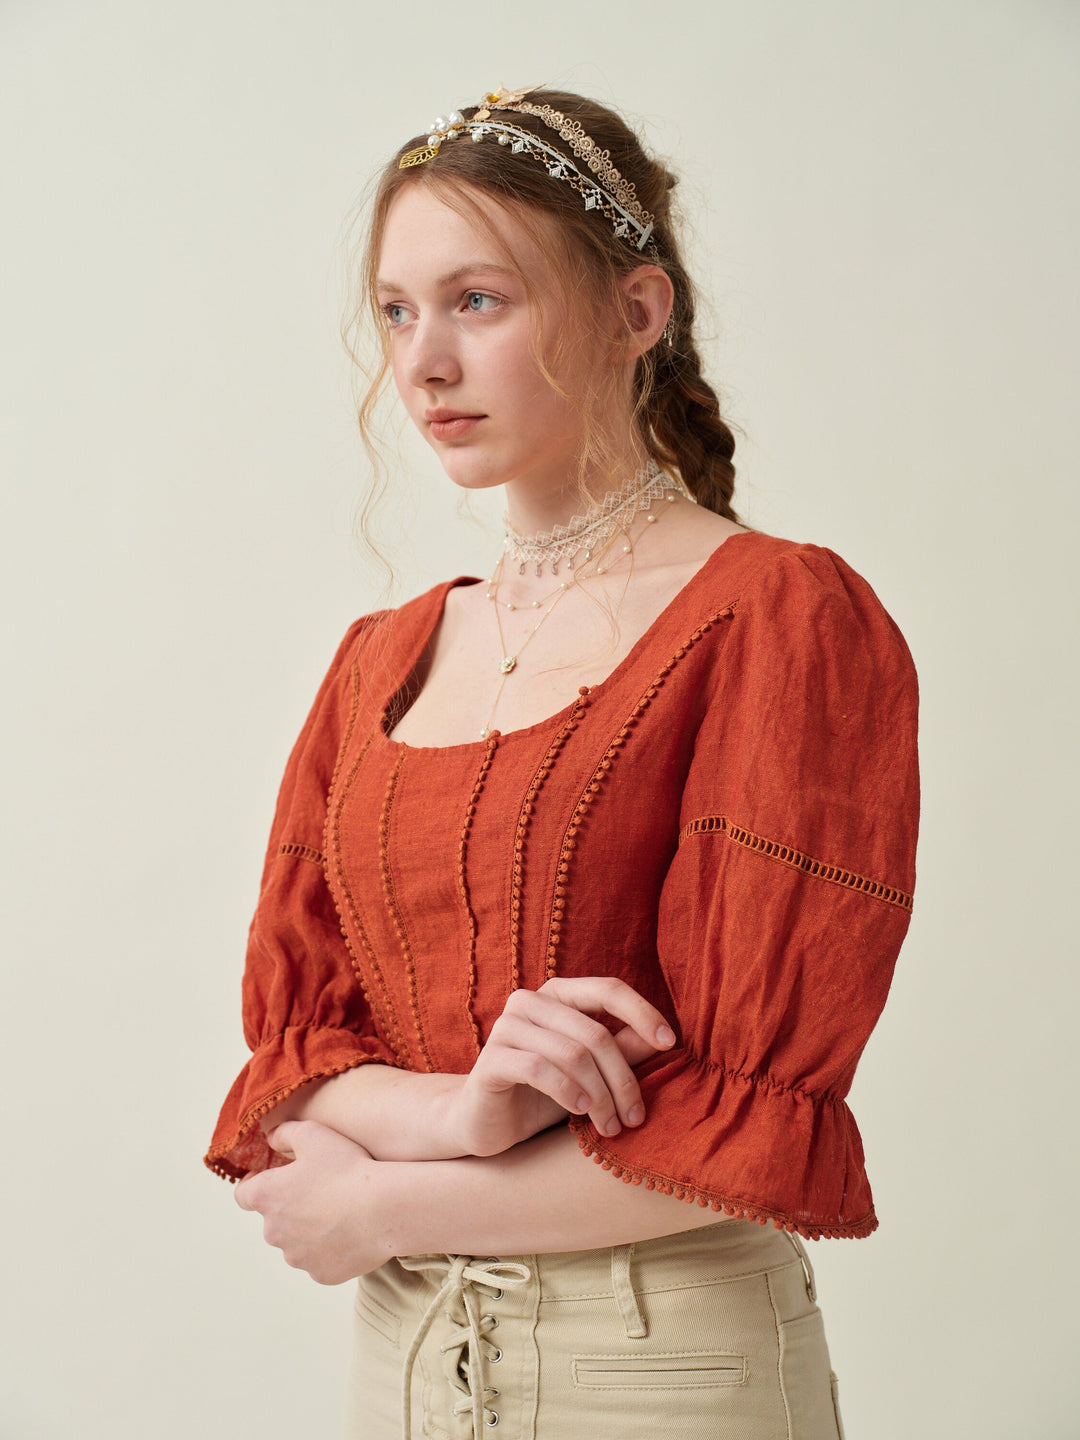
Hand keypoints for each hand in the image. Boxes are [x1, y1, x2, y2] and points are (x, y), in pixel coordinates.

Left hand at [234, 1121, 393, 1284]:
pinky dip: (329, 1248)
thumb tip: (271, 1138)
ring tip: (339, 1212)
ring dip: (309, 1230)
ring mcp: (297, 1257)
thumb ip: (284, 1133)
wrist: (382, 1210)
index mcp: (266, 1197)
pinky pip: (320, 1260)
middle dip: (289, 1207)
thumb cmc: (346, 1169)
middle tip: (318, 1190)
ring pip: (296, 1242)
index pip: (243, 1194)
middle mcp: (273, 1232)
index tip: (269, 1177)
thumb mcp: (312, 1134)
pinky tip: (350, 1232)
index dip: (253, 1183)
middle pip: (273, 1219)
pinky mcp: (320, 1274)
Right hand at [448, 976, 676, 1157]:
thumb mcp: (592, 1073)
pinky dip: (569, 1093)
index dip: (642, 1013)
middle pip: (595, 1033)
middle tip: (635, 1117)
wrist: (487, 1123)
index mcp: (558, 994)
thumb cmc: (545, 1093)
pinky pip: (540, 1070)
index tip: (670, 1043)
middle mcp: (529, 1001)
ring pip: (573, 1054)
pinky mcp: (490, 1059)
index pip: (608, 989)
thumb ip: (622, 1051)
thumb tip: (665, 1038)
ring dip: (601, 1095)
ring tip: (611, 1126)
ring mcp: (506, 1027)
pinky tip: (581, 1113)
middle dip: (622, 1079)